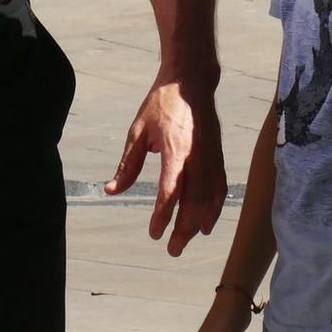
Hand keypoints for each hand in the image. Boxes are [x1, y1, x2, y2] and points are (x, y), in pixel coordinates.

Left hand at [104, 73, 225, 255]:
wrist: (191, 82)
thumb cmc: (161, 105)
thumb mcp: (137, 131)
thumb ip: (128, 164)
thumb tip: (112, 190)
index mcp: (175, 149)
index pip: (170, 191)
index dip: (163, 215)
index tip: (154, 233)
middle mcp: (197, 157)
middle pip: (193, 202)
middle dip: (183, 229)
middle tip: (171, 249)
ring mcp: (211, 157)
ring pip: (209, 199)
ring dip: (198, 224)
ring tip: (185, 241)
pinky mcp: (219, 157)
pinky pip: (220, 189)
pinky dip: (215, 210)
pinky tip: (205, 225)